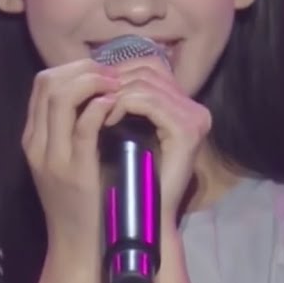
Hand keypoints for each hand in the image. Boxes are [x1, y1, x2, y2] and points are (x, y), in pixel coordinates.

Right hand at [23, 59, 120, 257]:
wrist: (76, 247)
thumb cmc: (79, 204)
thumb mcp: (65, 163)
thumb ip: (69, 132)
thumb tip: (92, 98)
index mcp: (33, 139)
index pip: (42, 84)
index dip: (72, 68)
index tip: (100, 71)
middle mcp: (36, 144)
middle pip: (48, 83)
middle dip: (83, 69)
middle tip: (112, 73)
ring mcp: (52, 158)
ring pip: (61, 98)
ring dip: (92, 82)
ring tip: (116, 85)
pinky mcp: (74, 172)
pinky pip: (84, 127)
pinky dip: (100, 108)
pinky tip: (116, 105)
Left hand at [103, 56, 211, 225]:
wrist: (145, 216)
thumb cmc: (129, 176)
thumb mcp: (125, 131)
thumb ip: (122, 100)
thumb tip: (94, 71)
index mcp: (184, 105)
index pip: (150, 66)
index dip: (117, 71)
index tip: (91, 88)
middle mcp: (195, 108)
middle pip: (149, 68)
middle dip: (113, 79)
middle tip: (89, 97)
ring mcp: (194, 118)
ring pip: (145, 82)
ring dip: (114, 93)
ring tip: (94, 110)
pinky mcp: (187, 131)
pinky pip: (147, 102)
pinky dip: (122, 105)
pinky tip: (106, 120)